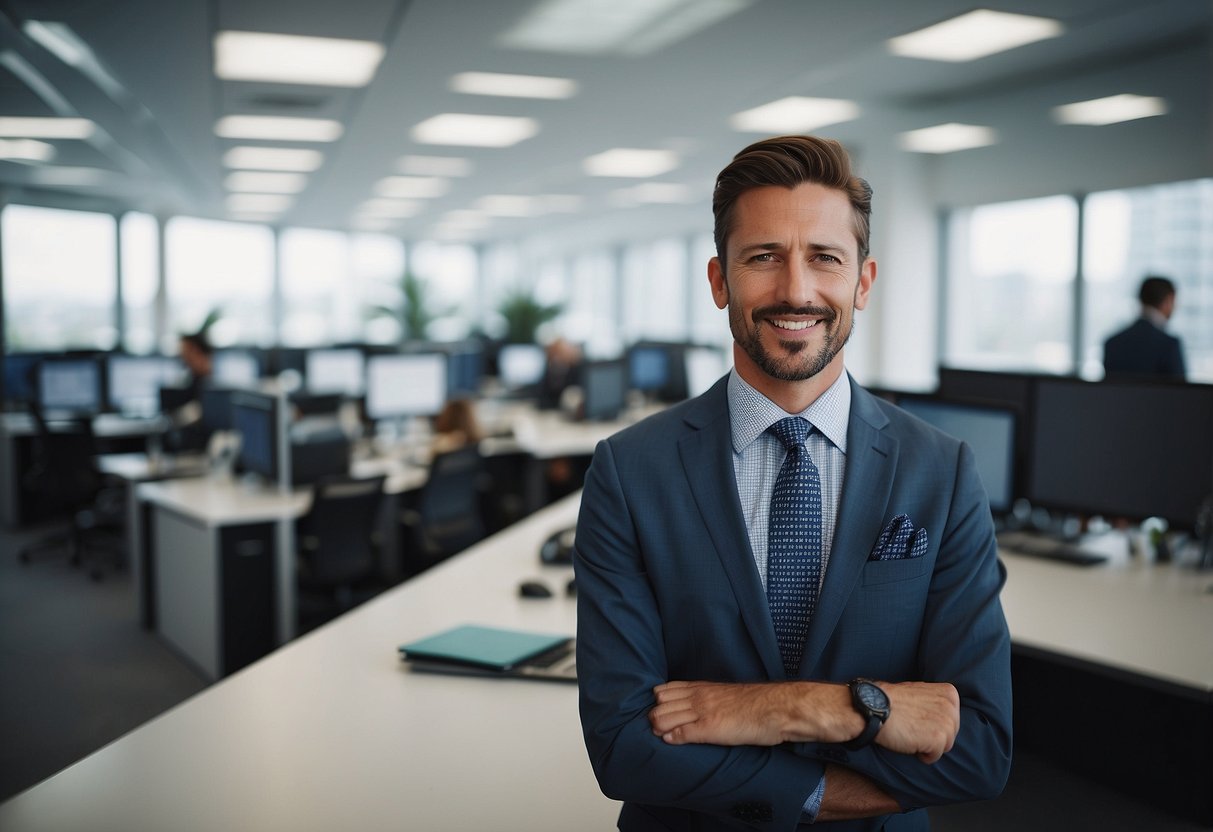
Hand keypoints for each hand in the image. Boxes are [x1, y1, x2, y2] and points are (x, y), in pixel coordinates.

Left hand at [650, 681, 790, 745]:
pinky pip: (681, 733)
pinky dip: (672, 738)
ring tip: (661, 735)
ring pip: (664, 717)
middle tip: (657, 727)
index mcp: (703, 688)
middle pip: (660, 702)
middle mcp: (698, 697)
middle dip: (654, 715)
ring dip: (659, 727)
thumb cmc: (758, 704)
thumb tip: (697, 708)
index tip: (658, 711)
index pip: (667, 689)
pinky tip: (670, 742)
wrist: (777, 708)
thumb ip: (710, 698)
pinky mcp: (709, 728)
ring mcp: (702, 712)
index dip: (659, 701)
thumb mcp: (727, 695)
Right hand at [875, 681, 959, 763]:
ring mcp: (946, 722)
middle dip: (933, 735)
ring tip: (910, 733)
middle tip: (912, 727)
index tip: (917, 718)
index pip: (952, 719)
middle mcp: (951, 706)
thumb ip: (935, 701)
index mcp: (949, 693)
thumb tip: (942, 714)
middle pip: (950, 733)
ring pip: (944, 746)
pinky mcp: (938, 738)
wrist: (873, 707)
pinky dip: (922, 755)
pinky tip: (909, 741)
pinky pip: (935, 756)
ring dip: (927, 745)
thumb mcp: (919, 691)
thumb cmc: (891, 700)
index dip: (933, 723)